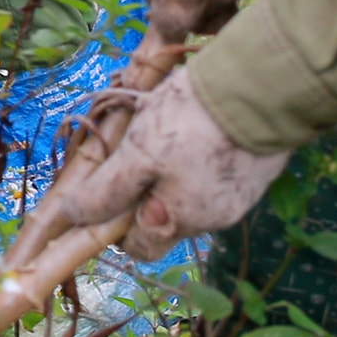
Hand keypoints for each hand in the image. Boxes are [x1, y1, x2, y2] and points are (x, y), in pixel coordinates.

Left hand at [35, 67, 289, 260]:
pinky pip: (220, 173)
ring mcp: (241, 196)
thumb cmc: (191, 124)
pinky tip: (202, 124)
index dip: (116, 223)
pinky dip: (205, 156)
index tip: (109, 187)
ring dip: (176, 170)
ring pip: (193, 193)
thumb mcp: (138, 154)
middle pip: (166, 219)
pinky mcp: (260, 170)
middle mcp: (212, 220)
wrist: (263, 88)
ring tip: (173, 128)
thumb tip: (73, 216)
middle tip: (138, 151)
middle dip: (146, 191)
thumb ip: (108, 191)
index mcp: (178, 222)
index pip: (139, 248)